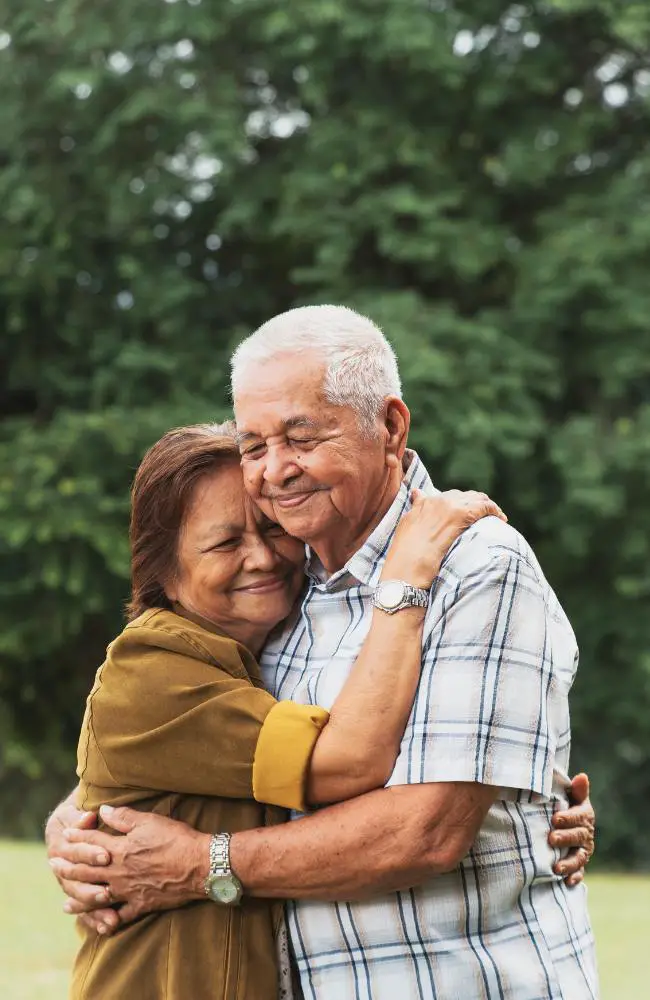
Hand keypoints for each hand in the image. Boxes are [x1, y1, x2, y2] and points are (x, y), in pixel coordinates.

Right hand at [45, 794, 114, 932]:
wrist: (65, 830)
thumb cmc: (78, 819)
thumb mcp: (79, 814)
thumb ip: (84, 818)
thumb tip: (90, 816)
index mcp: (62, 847)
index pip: (76, 852)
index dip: (90, 853)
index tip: (106, 855)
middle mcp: (64, 870)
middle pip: (77, 882)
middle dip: (92, 889)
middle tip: (108, 893)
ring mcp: (73, 885)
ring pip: (81, 901)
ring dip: (95, 910)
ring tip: (111, 918)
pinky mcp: (82, 896)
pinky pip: (86, 914)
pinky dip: (96, 921)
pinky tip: (108, 928)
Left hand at [47, 804, 209, 933]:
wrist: (200, 865)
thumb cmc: (176, 839)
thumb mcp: (149, 821)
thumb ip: (123, 818)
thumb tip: (102, 811)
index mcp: (121, 850)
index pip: (92, 843)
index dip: (77, 838)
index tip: (65, 836)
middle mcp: (119, 872)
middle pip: (87, 871)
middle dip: (68, 868)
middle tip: (53, 866)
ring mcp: (128, 891)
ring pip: (97, 897)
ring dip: (80, 899)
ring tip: (65, 903)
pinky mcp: (141, 905)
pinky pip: (120, 916)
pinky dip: (108, 921)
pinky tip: (99, 924)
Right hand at [383, 488, 506, 588]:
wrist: (405, 572)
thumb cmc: (404, 559)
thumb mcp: (407, 530)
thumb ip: (416, 510)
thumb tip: (417, 493)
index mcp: (423, 503)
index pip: (450, 497)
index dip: (462, 505)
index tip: (470, 515)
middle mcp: (436, 500)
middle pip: (465, 495)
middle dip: (477, 504)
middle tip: (486, 518)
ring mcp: (448, 506)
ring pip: (477, 498)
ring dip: (488, 507)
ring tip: (497, 518)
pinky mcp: (460, 515)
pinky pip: (484, 506)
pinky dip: (494, 510)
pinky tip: (501, 519)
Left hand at [548, 772, 594, 886]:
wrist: (563, 823)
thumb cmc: (564, 806)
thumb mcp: (570, 796)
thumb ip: (576, 790)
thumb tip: (582, 776)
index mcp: (584, 816)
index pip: (579, 817)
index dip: (568, 818)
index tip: (555, 818)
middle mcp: (586, 835)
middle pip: (578, 837)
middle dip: (565, 839)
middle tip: (551, 839)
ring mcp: (583, 851)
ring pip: (579, 858)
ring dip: (569, 863)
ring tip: (556, 868)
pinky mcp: (578, 864)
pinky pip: (579, 872)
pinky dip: (574, 877)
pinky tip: (566, 882)